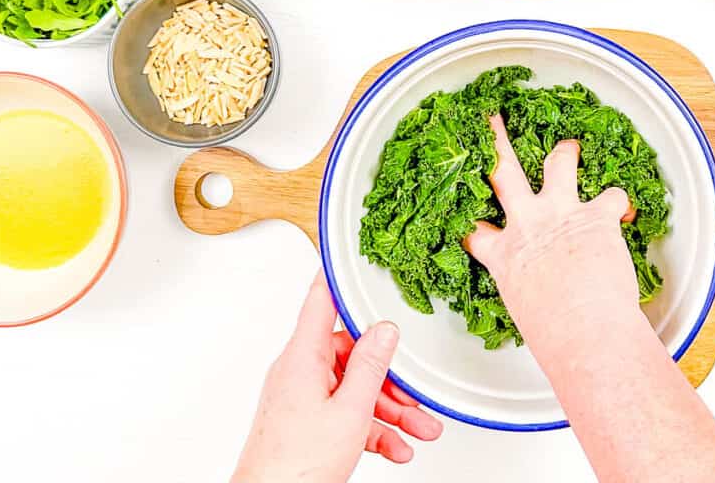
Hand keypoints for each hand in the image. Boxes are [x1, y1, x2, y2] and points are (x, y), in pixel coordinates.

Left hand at [231, 273, 442, 482]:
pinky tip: (397, 446)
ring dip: (391, 410)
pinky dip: (374, 429)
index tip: (345, 254)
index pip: (319, 301)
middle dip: (391, 378)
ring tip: (420, 429)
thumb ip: (371, 366)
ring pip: (355, 390)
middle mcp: (300, 372)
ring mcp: (303, 398)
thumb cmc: (294, 464)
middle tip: (417, 394)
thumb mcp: (350, 411)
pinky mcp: (308, 423)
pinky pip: (347, 415)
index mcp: (303, 357)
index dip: (334, 274)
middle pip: (352, 356)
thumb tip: (385, 331)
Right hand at [464, 115, 639, 351]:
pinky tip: (625, 210)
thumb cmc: (556, 336)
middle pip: (502, 171)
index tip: (463, 204)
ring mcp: (560, 214)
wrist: (586, 333)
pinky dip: (620, 201)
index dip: (468, 215)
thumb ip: (527, 287)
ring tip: (569, 147)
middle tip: (491, 118)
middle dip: (494, 139)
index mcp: (503, 255)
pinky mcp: (595, 215)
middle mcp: (527, 225)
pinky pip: (612, 195)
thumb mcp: (523, 309)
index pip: (474, 229)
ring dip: (565, 152)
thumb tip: (541, 292)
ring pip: (558, 162)